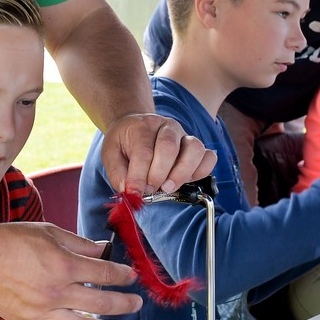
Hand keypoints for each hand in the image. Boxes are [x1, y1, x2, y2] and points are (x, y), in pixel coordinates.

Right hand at [0, 222, 142, 319]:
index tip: (131, 276)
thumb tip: (103, 250)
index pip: (104, 273)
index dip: (123, 275)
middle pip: (101, 303)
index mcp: (63, 265)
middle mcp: (56, 292)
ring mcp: (42, 311)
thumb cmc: (11, 240)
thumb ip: (79, 243)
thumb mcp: (49, 232)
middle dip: (124, 304)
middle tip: (136, 304)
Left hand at [101, 112, 215, 195]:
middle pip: (169, 147)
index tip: (135, 193)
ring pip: (194, 149)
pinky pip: (208, 157)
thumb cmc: (124, 142)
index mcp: (143, 126)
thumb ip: (117, 174)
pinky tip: (186, 180)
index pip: (143, 152)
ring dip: (181, 173)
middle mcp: (167, 127)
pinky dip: (201, 171)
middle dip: (159, 174)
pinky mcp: (196, 148)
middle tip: (150, 190)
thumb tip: (130, 191)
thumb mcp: (111, 154)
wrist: (135, 126)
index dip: (139, 177)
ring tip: (168, 187)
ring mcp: (184, 135)